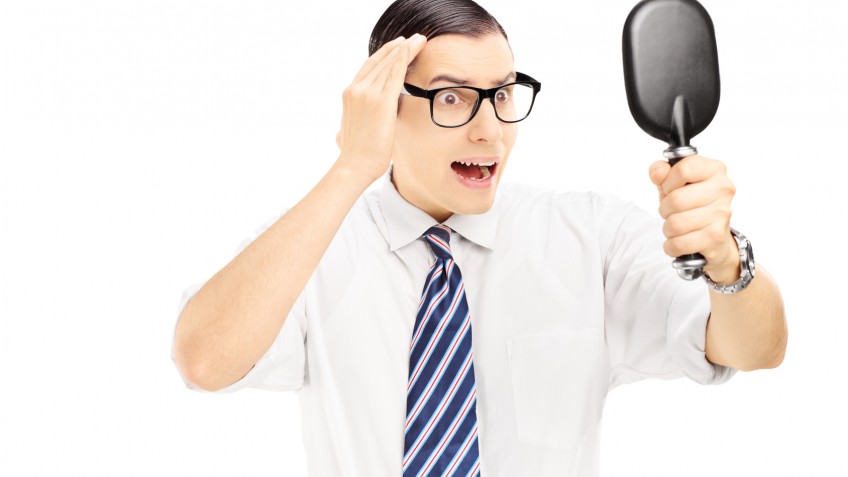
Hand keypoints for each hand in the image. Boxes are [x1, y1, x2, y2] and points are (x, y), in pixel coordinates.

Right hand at [333, 34, 427, 182]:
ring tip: (419, 40)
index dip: (384, 56)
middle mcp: (355, 90)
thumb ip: (344, 128)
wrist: (354, 166)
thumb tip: (339, 134)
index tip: (396, 48)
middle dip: (397, 48)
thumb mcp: (344, 136)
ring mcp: (367, 94)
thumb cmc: (353, 156)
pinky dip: (404, 58)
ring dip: (405, 49)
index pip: (368, 69)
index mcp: (349, 96)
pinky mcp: (381, 101)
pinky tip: (412, 47)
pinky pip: (395, 73)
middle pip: (380, 61)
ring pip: (389, 64)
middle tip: (412, 39)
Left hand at [649, 155, 740, 283]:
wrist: (713, 235)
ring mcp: (721, 213)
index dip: (667, 182)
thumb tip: (657, 172)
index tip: (669, 189)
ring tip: (676, 226)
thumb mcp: (674, 183)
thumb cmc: (692, 204)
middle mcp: (722, 189)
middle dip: (664, 209)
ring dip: (668, 229)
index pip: (684, 169)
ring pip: (675, 224)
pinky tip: (678, 240)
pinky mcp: (716, 236)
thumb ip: (662, 172)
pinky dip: (671, 246)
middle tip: (670, 211)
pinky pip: (679, 243)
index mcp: (714, 169)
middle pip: (676, 199)